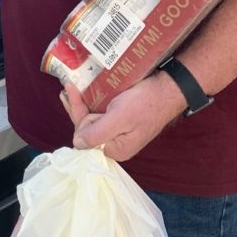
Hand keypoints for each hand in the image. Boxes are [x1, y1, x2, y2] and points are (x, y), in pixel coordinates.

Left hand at [59, 72, 186, 161]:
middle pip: (88, 127)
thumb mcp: (119, 118)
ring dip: (82, 103)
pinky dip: (92, 102)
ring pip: (93, 118)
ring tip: (71, 87)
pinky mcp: (122, 119)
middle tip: (68, 87)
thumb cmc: (145, 103)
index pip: (86, 137)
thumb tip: (77, 144)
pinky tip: (84, 91)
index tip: (68, 95)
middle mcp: (116, 143)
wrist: (169, 88)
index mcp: (116, 149)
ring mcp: (119, 131)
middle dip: (77, 108)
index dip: (78, 116)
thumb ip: (97, 133)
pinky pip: (101, 112)